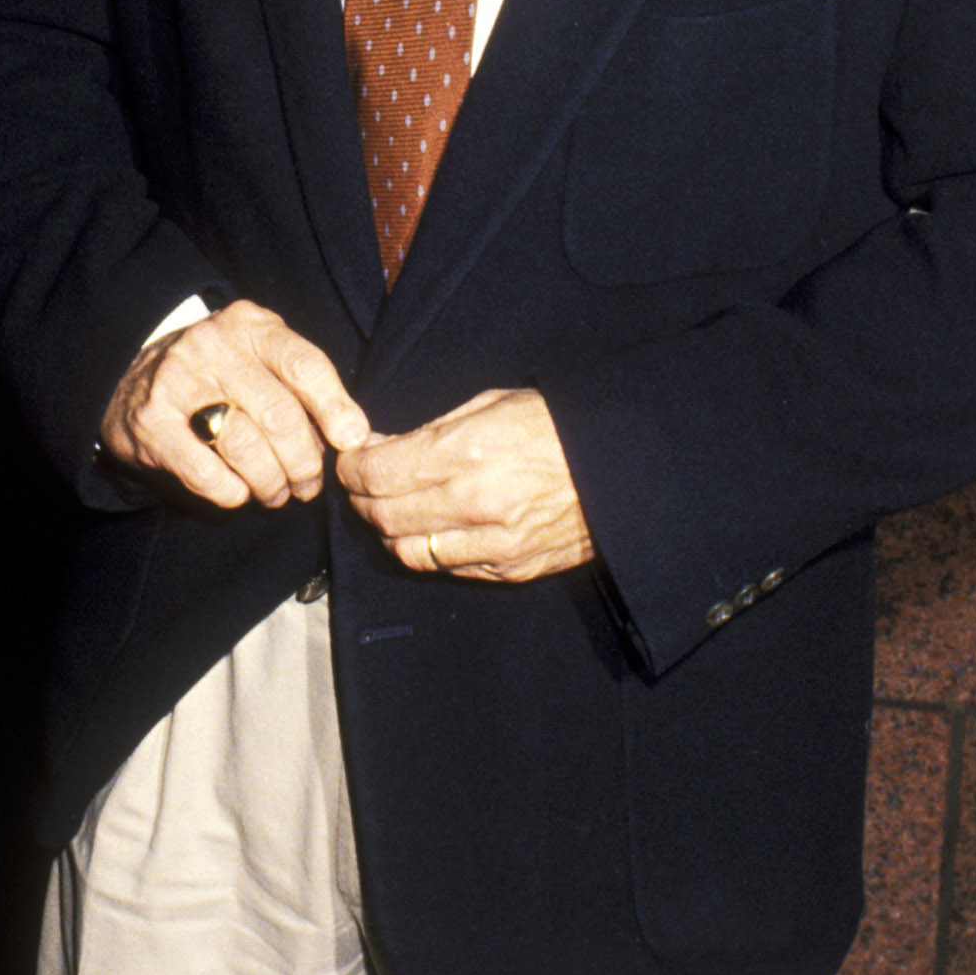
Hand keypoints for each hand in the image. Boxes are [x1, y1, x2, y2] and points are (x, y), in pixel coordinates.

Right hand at [100, 299, 370, 509]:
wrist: (129, 378)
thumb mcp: (258, 358)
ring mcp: (176, 382)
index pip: (304, 366)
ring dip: (271, 483)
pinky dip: (232, 492)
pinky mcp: (150, 423)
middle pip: (279, 415)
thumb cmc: (216, 374)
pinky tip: (238, 493)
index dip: (335, 408)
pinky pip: (206, 473)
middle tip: (308, 485)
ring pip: (245, 447)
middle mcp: (211, 346)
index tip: (351, 441)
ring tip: (276, 494)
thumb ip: (302, 385)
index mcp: (249, 325)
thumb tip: (351, 435)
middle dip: (304, 463)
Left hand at [334, 387, 592, 581]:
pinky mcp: (511, 569)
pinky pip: (445, 568)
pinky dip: (426, 550)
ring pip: (406, 550)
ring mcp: (493, 544)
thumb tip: (382, 447)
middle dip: (362, 498)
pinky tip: (429, 528)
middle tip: (363, 484)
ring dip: (388, 530)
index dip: (351, 468)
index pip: (377, 474)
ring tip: (390, 509)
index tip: (350, 460)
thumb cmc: (559, 425)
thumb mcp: (493, 404)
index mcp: (466, 453)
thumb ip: (432, 431)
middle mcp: (474, 503)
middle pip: (383, 514)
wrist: (625, 469)